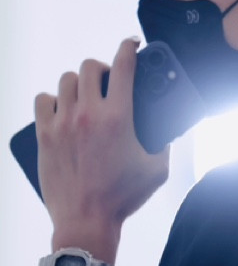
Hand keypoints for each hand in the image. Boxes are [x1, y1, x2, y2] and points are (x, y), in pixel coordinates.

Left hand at [34, 38, 168, 260]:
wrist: (86, 221)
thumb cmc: (123, 196)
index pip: (123, 67)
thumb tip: (166, 130)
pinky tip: (63, 110)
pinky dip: (53, 100)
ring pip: (65, 80)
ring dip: (78, 82)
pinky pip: (42, 100)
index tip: (131, 44)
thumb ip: (165, 143)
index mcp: (119, 118)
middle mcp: (88, 114)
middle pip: (89, 67)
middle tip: (108, 80)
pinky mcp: (44, 136)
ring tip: (86, 96)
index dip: (129, 48)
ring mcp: (62, 123)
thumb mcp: (157, 169)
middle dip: (102, 68)